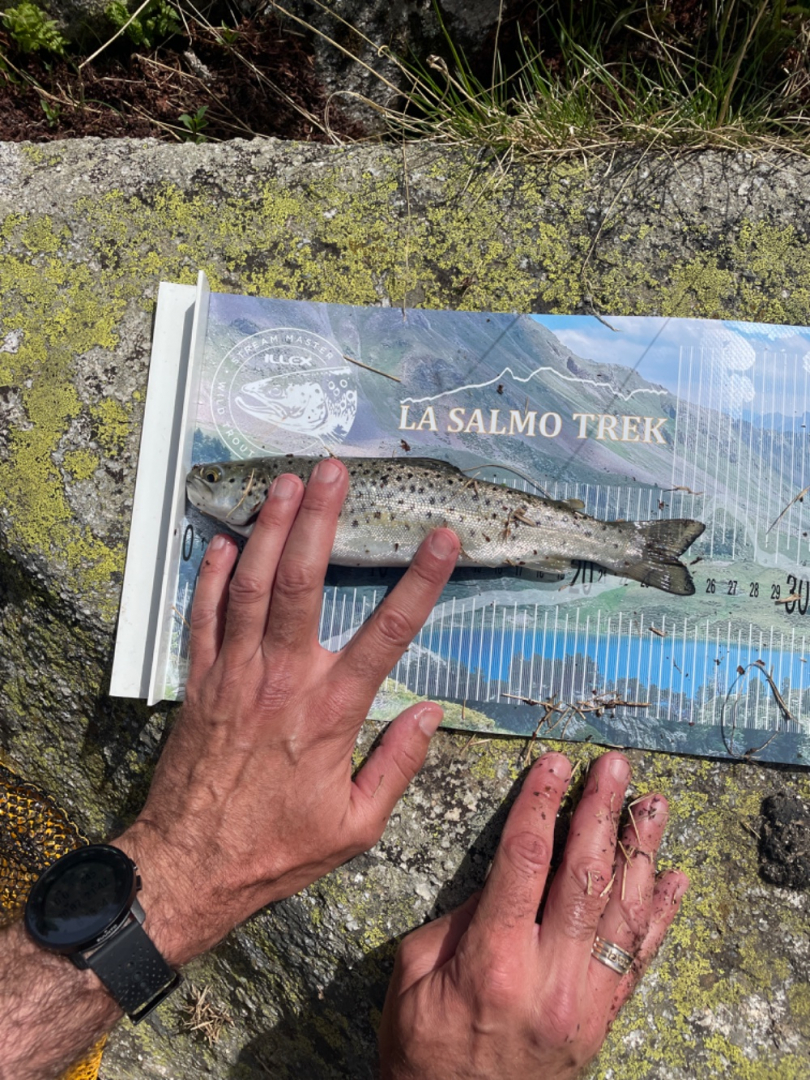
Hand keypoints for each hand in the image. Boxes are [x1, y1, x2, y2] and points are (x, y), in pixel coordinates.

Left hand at [115, 458, 459, 964]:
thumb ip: (398, 765)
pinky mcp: (200, 682)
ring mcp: (235, 674)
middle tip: (332, 471)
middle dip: (318, 520)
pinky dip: (212, 575)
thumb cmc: (277, 850)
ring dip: (267, 529)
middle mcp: (282, 679)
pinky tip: (224, 541)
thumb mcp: (357, 826)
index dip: (419, 581)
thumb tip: (430, 713)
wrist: (189, 867)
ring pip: (250, 586)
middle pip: (301, 582)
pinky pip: (203, 616)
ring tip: (284, 482)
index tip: (441, 538)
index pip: (387, 634)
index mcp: (330, 712)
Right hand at [380, 750, 687, 1079]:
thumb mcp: (413, 974)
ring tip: (653, 805)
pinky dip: (659, 914)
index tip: (554, 765)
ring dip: (642, 851)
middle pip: (585, 876)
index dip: (542, 805)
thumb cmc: (422, 1048)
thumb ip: (458, 918)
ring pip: (623, 912)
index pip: (525, 860)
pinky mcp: (602, 1018)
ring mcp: (585, 1001)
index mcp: (493, 960)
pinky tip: (673, 877)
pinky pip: (640, 959)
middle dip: (601, 812)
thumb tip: (503, 876)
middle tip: (615, 768)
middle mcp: (549, 978)